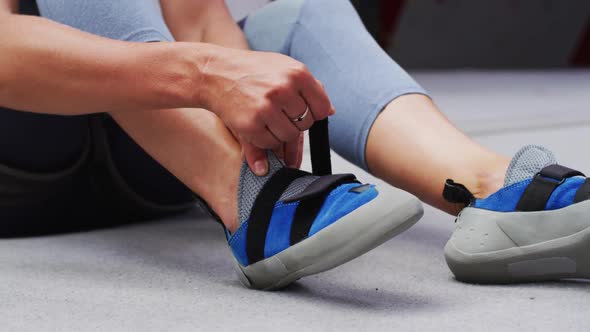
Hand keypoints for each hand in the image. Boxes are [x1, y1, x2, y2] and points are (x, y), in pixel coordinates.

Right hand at [200, 46, 334, 173]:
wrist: (215, 72)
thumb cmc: (252, 71)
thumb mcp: (283, 67)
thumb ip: (310, 87)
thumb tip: (330, 111)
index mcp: (297, 73)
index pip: (322, 108)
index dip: (314, 113)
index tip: (301, 109)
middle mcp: (284, 89)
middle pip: (306, 124)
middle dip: (295, 122)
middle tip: (278, 111)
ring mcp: (267, 108)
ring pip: (290, 136)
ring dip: (280, 132)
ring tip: (266, 116)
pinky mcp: (251, 125)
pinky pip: (270, 144)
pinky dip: (265, 139)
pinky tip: (255, 123)